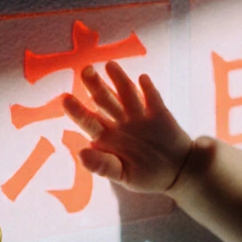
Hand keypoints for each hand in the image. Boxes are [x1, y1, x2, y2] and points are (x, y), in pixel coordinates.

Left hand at [61, 61, 194, 193]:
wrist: (176, 172)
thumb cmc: (144, 175)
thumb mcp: (123, 175)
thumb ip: (103, 166)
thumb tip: (81, 154)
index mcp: (106, 137)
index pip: (88, 121)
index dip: (77, 110)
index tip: (66, 99)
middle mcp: (119, 121)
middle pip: (104, 100)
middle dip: (95, 85)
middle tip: (86, 71)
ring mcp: (139, 115)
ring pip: (126, 93)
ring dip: (119, 79)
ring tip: (110, 65)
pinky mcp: (159, 113)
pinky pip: (153, 99)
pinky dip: (148, 89)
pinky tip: (142, 79)